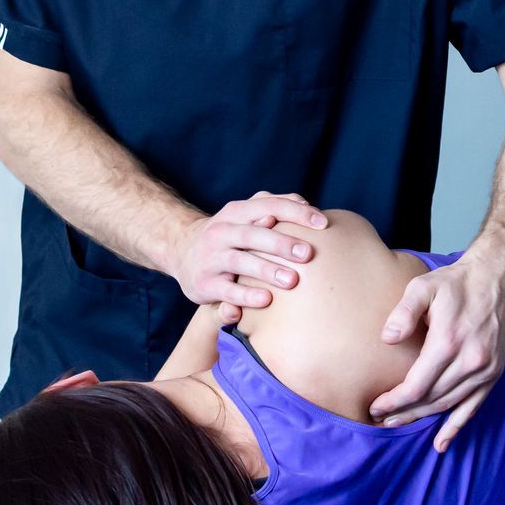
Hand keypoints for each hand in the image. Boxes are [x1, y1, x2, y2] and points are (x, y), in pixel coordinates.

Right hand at [168, 191, 328, 323]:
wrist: (180, 251)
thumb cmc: (228, 234)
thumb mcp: (244, 215)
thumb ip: (272, 206)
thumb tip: (305, 204)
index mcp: (236, 212)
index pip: (268, 206)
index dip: (295, 213)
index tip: (323, 223)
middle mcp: (222, 232)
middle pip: (252, 234)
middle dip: (281, 243)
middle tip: (308, 254)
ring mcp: (212, 258)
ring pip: (239, 262)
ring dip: (266, 270)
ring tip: (292, 280)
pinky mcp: (205, 284)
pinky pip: (227, 291)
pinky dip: (245, 296)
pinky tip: (266, 300)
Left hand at [367, 253, 504, 452]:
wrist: (497, 278)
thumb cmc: (455, 282)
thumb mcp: (423, 286)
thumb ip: (404, 312)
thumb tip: (387, 339)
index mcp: (448, 342)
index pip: (416, 386)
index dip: (393, 401)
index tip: (375, 407)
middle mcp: (469, 361)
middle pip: (431, 399)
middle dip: (403, 413)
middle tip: (380, 420)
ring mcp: (485, 369)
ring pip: (449, 405)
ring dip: (423, 419)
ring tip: (399, 424)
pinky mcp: (494, 372)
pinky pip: (474, 406)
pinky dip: (457, 426)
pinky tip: (442, 442)